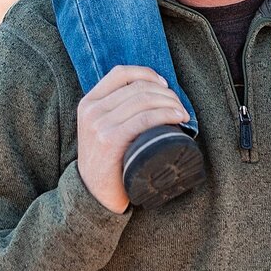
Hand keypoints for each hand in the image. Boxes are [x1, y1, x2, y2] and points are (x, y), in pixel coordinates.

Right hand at [76, 66, 190, 213]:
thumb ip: (113, 110)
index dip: (146, 73)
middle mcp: (92, 110)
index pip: (120, 73)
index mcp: (88, 103)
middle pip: (137, 88)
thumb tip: (149, 93)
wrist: (93, 197)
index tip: (164, 85)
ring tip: (182, 113)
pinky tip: (177, 118)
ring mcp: (99, 125)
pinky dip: (165, 114)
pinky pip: (144, 119)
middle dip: (165, 93)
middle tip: (179, 105)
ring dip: (170, 103)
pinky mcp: (110, 141)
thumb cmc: (106, 163)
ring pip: (143, 101)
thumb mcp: (99, 129)